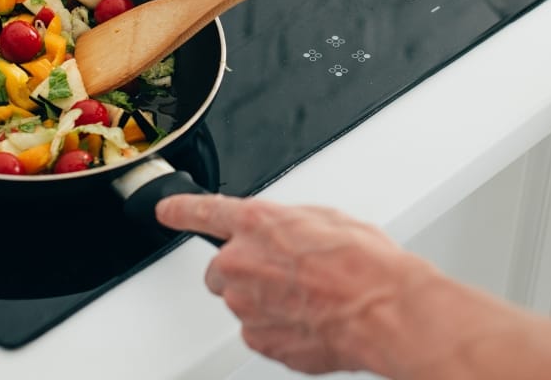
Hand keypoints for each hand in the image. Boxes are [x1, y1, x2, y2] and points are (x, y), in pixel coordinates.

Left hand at [156, 194, 435, 375]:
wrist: (385, 310)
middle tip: (286, 274)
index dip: (180, 210)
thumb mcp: (327, 219)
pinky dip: (278, 328)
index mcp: (255, 223)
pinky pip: (258, 331)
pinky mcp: (258, 340)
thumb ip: (289, 224)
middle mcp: (240, 263)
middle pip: (220, 269)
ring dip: (265, 300)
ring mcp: (246, 305)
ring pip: (241, 302)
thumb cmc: (365, 263)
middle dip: (245, 270)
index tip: (166, 210)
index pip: (202, 211)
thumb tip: (286, 234)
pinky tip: (310, 320)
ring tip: (310, 298)